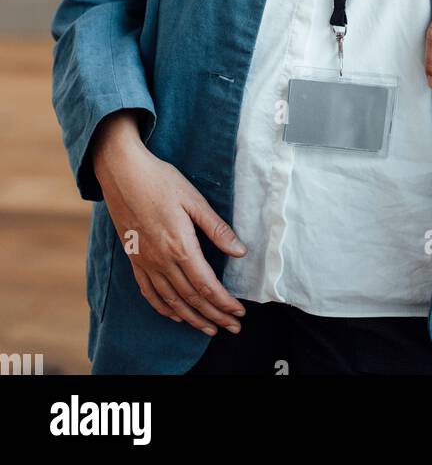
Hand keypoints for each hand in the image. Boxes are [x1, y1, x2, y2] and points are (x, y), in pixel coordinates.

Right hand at [95, 136, 248, 336]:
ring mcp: (145, 263)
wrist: (122, 173)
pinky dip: (163, 309)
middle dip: (214, 316)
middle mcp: (162, 261)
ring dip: (192, 318)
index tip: (239, 313)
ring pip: (171, 301)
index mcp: (180, 246)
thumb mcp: (194, 199)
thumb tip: (239, 251)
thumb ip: (216, 228)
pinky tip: (175, 315)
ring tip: (209, 328)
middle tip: (232, 328)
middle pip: (192, 298)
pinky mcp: (134, 260)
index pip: (207, 285)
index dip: (224, 303)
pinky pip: (149, 293)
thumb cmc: (160, 181)